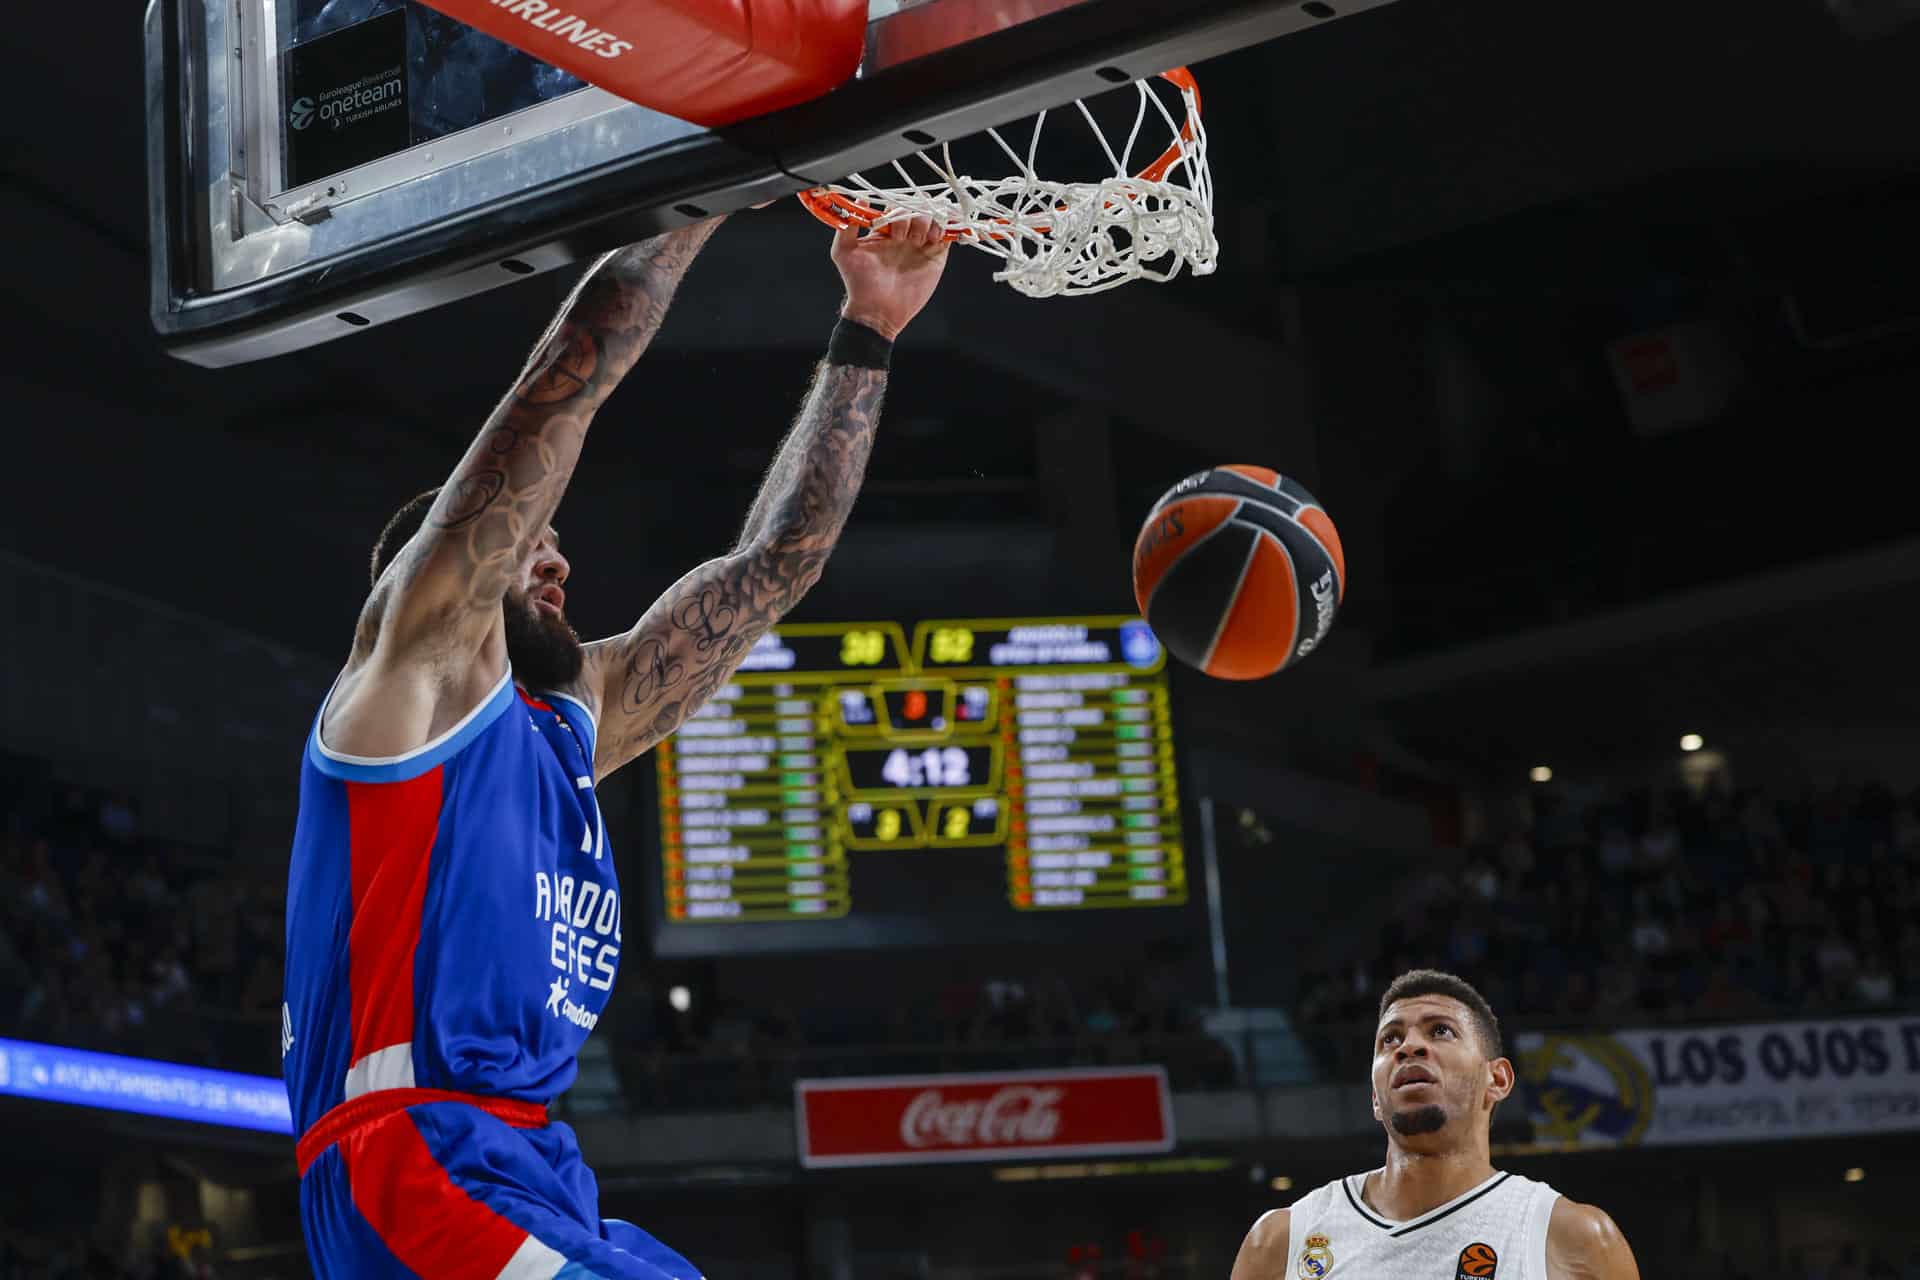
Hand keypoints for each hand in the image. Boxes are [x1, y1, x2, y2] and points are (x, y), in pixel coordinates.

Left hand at [831, 213, 950, 340]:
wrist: (878, 311)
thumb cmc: (859, 283)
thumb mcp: (843, 252)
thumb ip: (848, 226)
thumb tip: (860, 199)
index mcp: (885, 231)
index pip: (896, 206)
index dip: (896, 211)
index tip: (892, 230)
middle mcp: (905, 234)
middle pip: (917, 208)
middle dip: (913, 217)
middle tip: (906, 238)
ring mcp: (922, 244)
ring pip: (934, 216)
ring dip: (929, 222)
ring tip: (920, 241)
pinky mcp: (936, 254)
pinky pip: (948, 232)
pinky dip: (949, 226)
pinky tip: (936, 236)